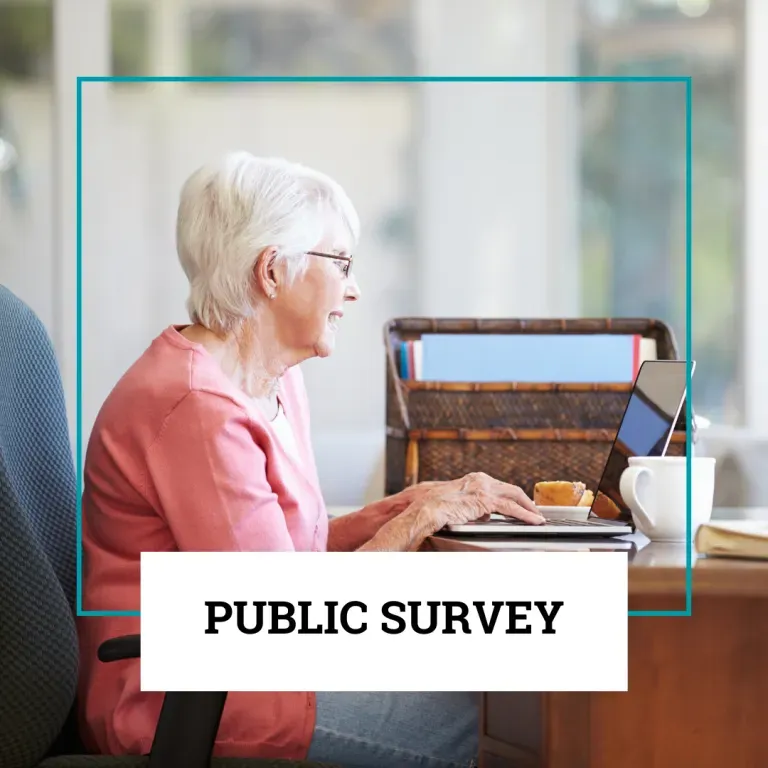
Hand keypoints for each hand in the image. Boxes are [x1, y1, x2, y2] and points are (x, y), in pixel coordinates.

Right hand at [411, 472, 545, 531]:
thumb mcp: (458, 504)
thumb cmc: (434, 507)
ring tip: (538, 517)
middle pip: (511, 489)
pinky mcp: (486, 500)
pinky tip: (533, 521)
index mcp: (474, 479)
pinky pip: (511, 508)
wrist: (426, 509)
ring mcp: (485, 488)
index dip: (512, 497)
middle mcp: (481, 479)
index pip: (499, 487)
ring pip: (515, 496)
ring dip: (529, 508)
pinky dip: (525, 514)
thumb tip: (485, 514)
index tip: (520, 505)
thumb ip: (473, 506)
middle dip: (524, 501)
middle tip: (534, 511)